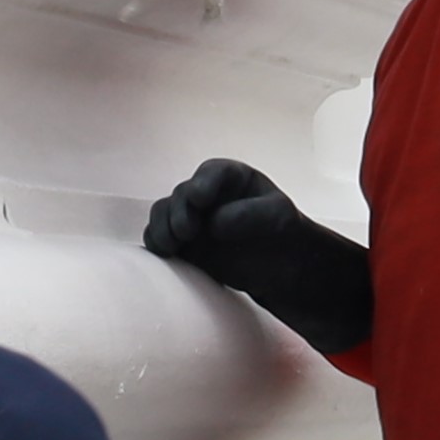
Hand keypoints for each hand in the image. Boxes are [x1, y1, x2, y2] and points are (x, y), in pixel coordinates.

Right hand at [141, 156, 377, 359]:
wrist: (279, 265)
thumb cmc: (282, 233)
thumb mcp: (278, 217)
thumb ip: (250, 215)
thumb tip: (213, 224)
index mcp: (231, 178)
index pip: (212, 173)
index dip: (203, 184)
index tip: (200, 199)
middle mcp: (207, 194)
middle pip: (182, 195)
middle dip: (180, 211)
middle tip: (188, 232)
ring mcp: (191, 217)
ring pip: (163, 214)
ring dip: (162, 228)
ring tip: (174, 245)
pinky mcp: (182, 242)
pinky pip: (158, 237)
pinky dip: (157, 244)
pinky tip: (168, 253)